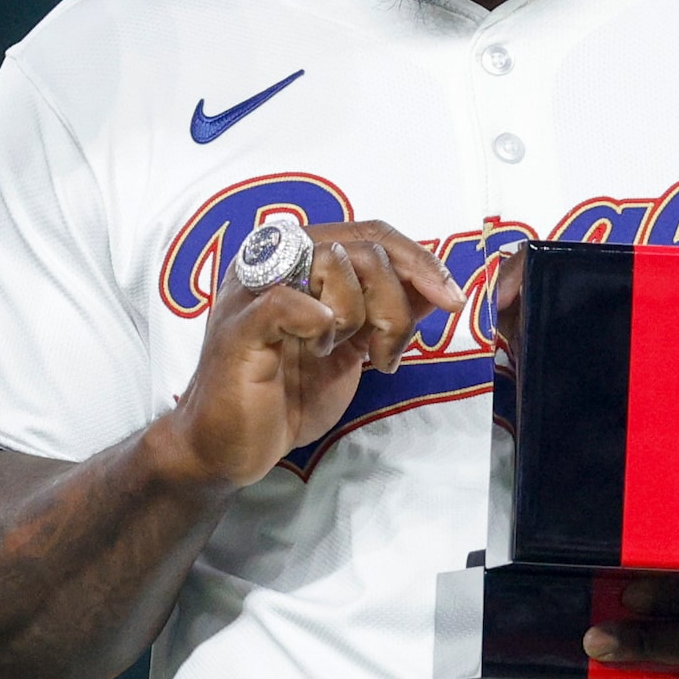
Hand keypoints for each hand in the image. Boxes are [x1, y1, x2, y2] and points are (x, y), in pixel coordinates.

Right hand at [152, 220, 464, 489]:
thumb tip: (437, 286)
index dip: (417, 259)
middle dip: (396, 302)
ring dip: (362, 318)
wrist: (229, 447)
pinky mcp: (239, 327)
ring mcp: (252, 291)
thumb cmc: (285, 394)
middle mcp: (271, 262)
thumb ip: (385, 309)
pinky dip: (320, 325)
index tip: (450, 298)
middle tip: (390, 352)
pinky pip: (291, 303)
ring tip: (352, 357)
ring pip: (332, 265)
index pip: (369, 232)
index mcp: (297, 259)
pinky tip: (321, 352)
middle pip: (361, 247)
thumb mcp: (352, 346)